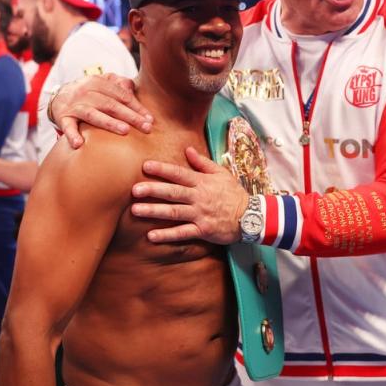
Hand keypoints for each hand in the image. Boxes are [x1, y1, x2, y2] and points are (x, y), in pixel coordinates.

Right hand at [48, 74, 152, 148]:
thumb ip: (117, 84)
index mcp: (97, 82)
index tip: (150, 119)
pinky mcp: (62, 118)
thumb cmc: (87, 93)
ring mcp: (74, 105)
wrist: (57, 97)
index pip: (121, 95)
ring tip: (124, 131)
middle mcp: (85, 92)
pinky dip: (72, 135)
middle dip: (130, 116)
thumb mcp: (101, 83)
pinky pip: (67, 127)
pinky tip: (79, 144)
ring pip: (92, 114)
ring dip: (109, 123)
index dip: (136, 107)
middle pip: (111, 104)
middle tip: (146, 127)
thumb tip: (132, 86)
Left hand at [130, 146, 247, 244]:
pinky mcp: (203, 230)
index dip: (162, 169)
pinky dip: (167, 235)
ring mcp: (200, 214)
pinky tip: (151, 235)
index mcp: (202, 182)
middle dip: (153, 190)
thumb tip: (187, 150)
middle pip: (173, 192)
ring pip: (174, 212)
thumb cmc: (234, 194)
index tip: (145, 166)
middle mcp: (199, 197)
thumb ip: (202, 163)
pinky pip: (183, 233)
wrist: (251, 216)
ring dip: (154, 211)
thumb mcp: (221, 173)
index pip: (179, 173)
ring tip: (136, 210)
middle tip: (134, 190)